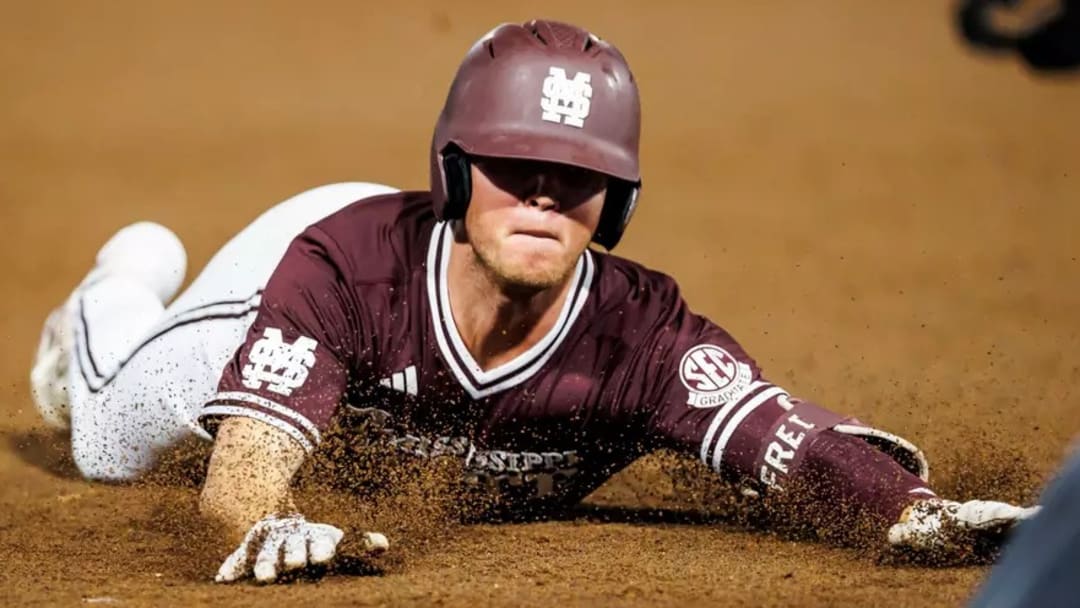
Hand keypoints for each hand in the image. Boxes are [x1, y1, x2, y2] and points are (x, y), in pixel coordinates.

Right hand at [214, 513, 387, 582]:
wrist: (276, 519)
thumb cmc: (315, 539)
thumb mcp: (336, 538)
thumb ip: (362, 543)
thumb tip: (384, 545)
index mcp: (314, 536)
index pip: (320, 541)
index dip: (322, 548)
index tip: (326, 556)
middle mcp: (291, 538)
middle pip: (293, 548)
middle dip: (295, 555)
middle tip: (297, 564)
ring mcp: (268, 544)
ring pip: (267, 554)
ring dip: (266, 565)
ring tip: (266, 578)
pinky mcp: (247, 550)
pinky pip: (238, 558)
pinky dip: (232, 566)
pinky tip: (224, 579)